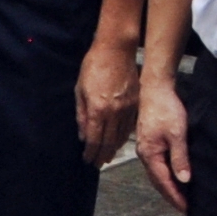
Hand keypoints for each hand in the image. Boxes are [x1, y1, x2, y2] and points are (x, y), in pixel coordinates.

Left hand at [75, 34, 137, 160]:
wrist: (116, 51)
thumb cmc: (93, 67)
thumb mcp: (80, 90)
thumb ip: (81, 114)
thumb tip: (82, 134)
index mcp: (98, 109)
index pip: (94, 138)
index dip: (90, 152)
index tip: (87, 160)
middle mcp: (114, 112)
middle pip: (108, 141)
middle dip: (102, 155)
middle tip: (98, 164)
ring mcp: (127, 108)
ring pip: (121, 135)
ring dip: (113, 149)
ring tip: (107, 157)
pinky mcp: (136, 103)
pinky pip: (130, 126)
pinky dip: (124, 137)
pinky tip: (119, 142)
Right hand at [135, 71, 191, 211]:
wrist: (155, 88)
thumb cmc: (166, 109)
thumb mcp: (177, 134)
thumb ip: (179, 157)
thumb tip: (184, 180)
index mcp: (149, 154)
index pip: (163, 182)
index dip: (175, 197)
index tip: (187, 209)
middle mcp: (145, 154)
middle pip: (157, 181)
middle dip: (171, 195)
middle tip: (185, 208)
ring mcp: (146, 148)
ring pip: (157, 173)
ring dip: (168, 186)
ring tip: (182, 196)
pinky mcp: (150, 141)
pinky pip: (158, 165)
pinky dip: (166, 174)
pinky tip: (175, 176)